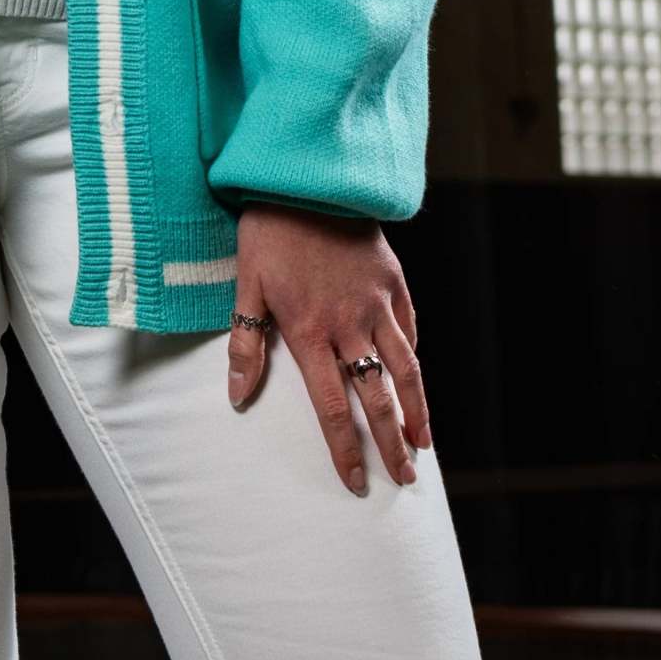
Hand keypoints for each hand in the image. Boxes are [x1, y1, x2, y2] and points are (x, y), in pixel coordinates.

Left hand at [226, 204, 430, 495]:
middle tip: (406, 479)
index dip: (344, 449)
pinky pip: (409, 328)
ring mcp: (377, 302)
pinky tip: (414, 375)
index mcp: (310, 332)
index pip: (330, 406)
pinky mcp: (394, 281)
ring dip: (417, 409)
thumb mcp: (247, 284)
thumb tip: (237, 397)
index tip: (356, 482)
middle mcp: (350, 324)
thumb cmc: (269, 231)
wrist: (307, 177)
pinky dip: (412, 356)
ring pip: (405, 368)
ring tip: (423, 443)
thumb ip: (245, 342)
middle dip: (390, 444)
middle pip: (376, 397)